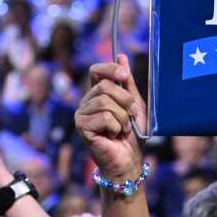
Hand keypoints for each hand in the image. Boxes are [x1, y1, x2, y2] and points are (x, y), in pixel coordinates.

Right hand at [75, 54, 144, 180]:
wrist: (128, 160)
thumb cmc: (132, 135)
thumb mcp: (134, 105)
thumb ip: (128, 83)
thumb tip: (121, 56)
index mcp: (98, 94)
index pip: (96, 71)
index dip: (110, 69)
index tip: (124, 75)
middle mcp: (86, 102)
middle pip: (104, 86)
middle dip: (125, 100)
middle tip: (131, 115)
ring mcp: (81, 115)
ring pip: (105, 102)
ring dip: (122, 117)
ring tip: (123, 128)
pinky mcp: (82, 127)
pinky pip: (104, 117)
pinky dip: (116, 127)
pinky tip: (114, 136)